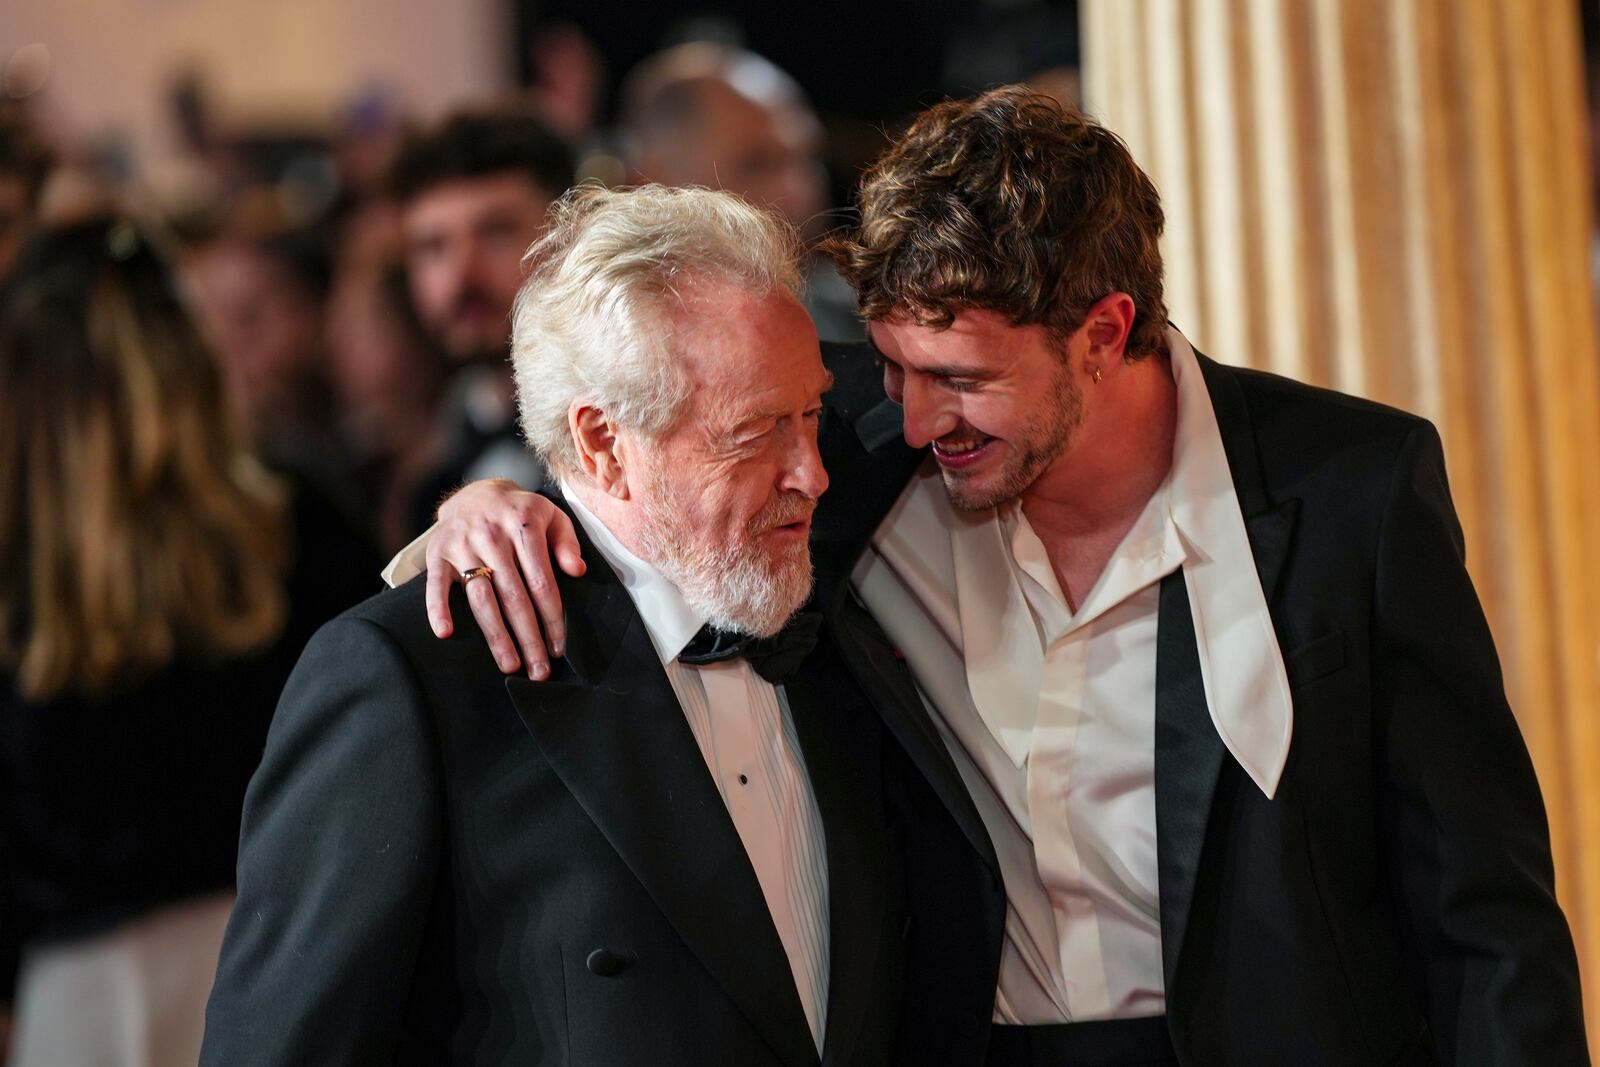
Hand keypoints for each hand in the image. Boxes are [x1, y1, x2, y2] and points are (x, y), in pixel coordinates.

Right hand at [425, 479, 585, 677]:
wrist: (476, 492)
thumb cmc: (521, 512)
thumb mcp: (552, 516)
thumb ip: (567, 543)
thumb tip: (577, 571)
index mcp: (524, 525)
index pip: (541, 581)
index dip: (551, 617)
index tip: (558, 646)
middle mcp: (492, 535)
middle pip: (514, 596)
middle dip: (528, 637)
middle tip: (538, 670)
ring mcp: (462, 544)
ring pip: (481, 597)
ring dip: (495, 635)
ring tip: (509, 664)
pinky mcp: (437, 552)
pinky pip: (436, 584)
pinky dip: (438, 608)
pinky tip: (446, 633)